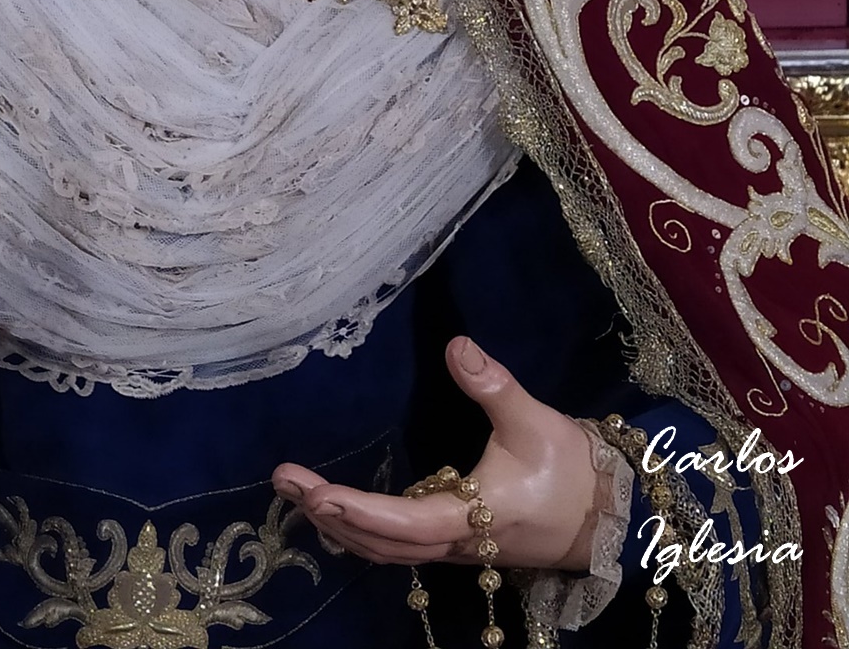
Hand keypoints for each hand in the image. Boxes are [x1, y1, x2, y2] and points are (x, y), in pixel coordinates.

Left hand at [272, 335, 599, 570]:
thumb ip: (494, 384)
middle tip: (283, 481)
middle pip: (380, 542)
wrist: (611, 516)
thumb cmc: (572, 470)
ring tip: (296, 495)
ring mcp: (454, 548)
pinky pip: (398, 545)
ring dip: (339, 525)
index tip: (317, 492)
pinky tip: (338, 512)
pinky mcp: (457, 543)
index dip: (359, 511)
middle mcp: (455, 543)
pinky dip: (362, 531)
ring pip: (385, 550)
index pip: (404, 523)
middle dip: (328, 514)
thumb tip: (456, 344)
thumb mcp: (534, 420)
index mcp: (472, 518)